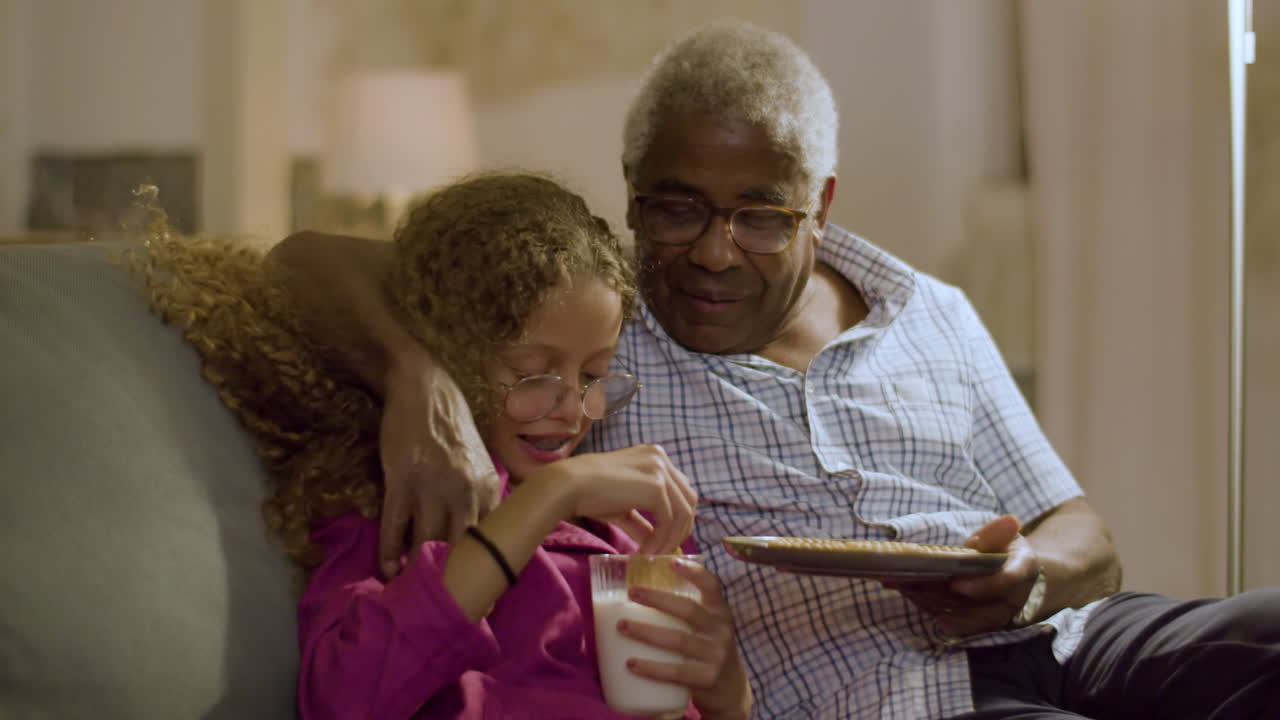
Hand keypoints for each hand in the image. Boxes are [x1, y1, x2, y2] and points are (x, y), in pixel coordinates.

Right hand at [378, 351, 500, 578]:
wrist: (422, 387)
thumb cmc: (452, 427)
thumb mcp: (479, 461)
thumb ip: (482, 497)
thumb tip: (483, 535)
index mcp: (489, 487)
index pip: (491, 541)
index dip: (481, 572)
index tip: (476, 597)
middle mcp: (465, 490)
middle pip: (459, 549)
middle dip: (450, 581)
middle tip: (441, 606)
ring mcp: (433, 486)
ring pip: (425, 542)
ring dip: (415, 572)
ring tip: (408, 593)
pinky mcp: (401, 480)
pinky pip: (395, 526)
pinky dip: (389, 551)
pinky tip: (386, 568)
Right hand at [529, 444, 695, 554]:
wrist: (568, 486)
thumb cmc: (588, 493)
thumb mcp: (622, 507)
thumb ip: (642, 522)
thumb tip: (655, 543)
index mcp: (655, 456)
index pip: (680, 489)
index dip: (678, 517)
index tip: (665, 540)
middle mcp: (661, 458)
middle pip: (688, 500)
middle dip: (680, 529)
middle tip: (665, 551)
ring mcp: (660, 470)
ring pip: (683, 512)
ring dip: (670, 538)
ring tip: (652, 555)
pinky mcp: (656, 486)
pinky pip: (669, 520)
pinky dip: (661, 540)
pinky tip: (645, 552)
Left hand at [620, 560, 751, 719]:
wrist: (730, 692)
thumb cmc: (708, 651)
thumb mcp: (708, 627)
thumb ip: (687, 611)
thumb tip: (644, 588)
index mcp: (720, 613)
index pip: (712, 586)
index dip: (694, 573)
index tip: (672, 562)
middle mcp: (721, 631)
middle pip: (688, 610)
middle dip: (657, 599)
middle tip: (631, 592)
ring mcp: (716, 656)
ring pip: (678, 640)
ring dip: (646, 632)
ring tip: (621, 626)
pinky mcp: (707, 679)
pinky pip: (675, 672)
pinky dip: (651, 668)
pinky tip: (631, 664)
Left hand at [882, 514, 1041, 635]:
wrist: (1014, 578)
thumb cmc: (1005, 551)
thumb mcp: (1006, 536)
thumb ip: (999, 532)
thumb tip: (1010, 521)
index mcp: (1022, 571)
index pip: (1005, 582)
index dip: (981, 587)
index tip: (956, 585)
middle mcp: (1010, 600)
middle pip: (975, 606)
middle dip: (939, 593)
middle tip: (909, 580)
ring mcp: (993, 616)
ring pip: (959, 616)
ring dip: (928, 601)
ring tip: (900, 583)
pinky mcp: (975, 624)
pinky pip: (951, 621)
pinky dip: (928, 607)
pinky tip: (906, 591)